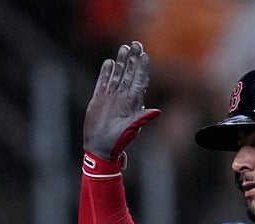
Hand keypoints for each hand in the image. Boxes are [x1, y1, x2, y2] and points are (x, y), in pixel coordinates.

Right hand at [83, 41, 159, 161]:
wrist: (100, 148)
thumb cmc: (118, 141)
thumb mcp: (131, 130)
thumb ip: (141, 119)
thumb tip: (156, 111)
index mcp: (133, 103)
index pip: (139, 81)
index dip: (143, 68)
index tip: (145, 55)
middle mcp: (123, 97)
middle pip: (130, 74)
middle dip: (133, 59)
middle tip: (136, 44)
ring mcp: (111, 97)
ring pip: (117, 75)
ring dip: (121, 62)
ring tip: (124, 48)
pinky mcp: (99, 99)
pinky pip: (103, 82)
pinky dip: (106, 72)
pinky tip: (109, 62)